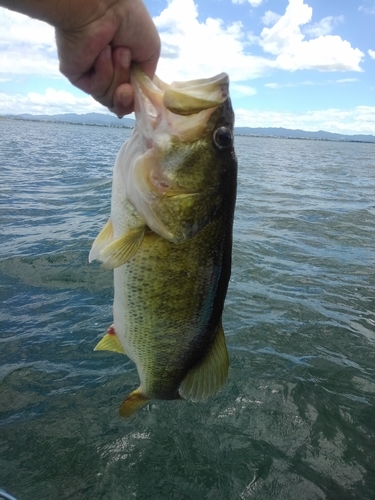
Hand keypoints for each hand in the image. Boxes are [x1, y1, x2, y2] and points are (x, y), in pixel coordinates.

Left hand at [54, 0, 159, 116]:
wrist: (104, 7)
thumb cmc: (130, 21)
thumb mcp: (150, 53)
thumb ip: (146, 80)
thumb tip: (137, 98)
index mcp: (125, 67)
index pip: (132, 96)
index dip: (137, 98)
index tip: (140, 90)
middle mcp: (108, 73)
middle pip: (122, 103)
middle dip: (128, 92)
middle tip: (126, 64)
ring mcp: (93, 76)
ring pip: (111, 99)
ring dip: (118, 75)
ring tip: (116, 51)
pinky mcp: (78, 77)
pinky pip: (97, 90)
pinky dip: (104, 73)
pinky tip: (101, 53)